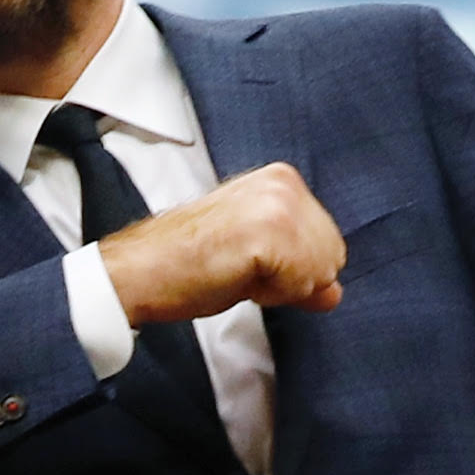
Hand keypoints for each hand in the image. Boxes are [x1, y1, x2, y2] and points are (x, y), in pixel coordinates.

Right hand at [96, 163, 346, 325]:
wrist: (141, 270)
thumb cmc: (185, 262)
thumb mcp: (256, 259)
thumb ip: (299, 268)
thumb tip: (333, 292)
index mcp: (281, 179)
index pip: (330, 242)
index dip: (294, 268)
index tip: (249, 262)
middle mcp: (284, 183)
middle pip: (332, 257)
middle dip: (293, 278)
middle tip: (241, 270)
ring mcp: (278, 205)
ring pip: (320, 272)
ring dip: (282, 287)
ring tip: (237, 273)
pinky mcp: (270, 233)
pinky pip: (301, 284)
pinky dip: (272, 295)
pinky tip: (238, 280)